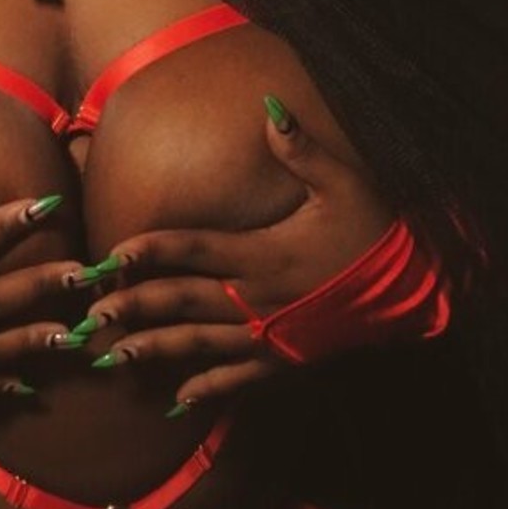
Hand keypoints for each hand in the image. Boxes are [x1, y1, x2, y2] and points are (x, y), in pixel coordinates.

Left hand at [83, 97, 392, 405]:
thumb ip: (301, 149)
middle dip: (134, 306)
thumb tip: (268, 108)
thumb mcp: (344, 181)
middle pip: (184, 301)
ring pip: (202, 345)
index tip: (111, 254)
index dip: (151, 250)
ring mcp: (273, 335)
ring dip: (156, 349)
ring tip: (114, 355)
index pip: (194, 248)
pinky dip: (209, 390)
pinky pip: (240, 379)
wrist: (417, 288)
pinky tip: (178, 400)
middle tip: (90, 314)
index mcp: (265, 253)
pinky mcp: (288, 359)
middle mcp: (260, 298)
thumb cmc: (376, 229)